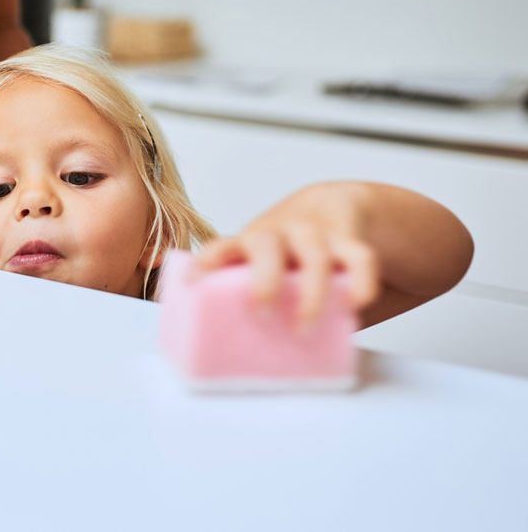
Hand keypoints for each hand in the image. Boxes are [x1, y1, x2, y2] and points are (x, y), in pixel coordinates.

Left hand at [191, 183, 380, 324]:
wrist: (332, 205)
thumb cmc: (287, 254)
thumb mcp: (262, 264)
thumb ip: (251, 295)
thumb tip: (231, 350)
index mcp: (250, 242)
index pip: (222, 246)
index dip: (207, 262)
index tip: (194, 281)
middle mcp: (280, 233)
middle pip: (267, 246)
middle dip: (264, 282)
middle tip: (262, 317)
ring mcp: (316, 234)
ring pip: (315, 256)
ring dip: (311, 295)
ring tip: (304, 330)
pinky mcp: (351, 241)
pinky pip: (361, 258)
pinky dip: (361, 283)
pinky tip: (353, 307)